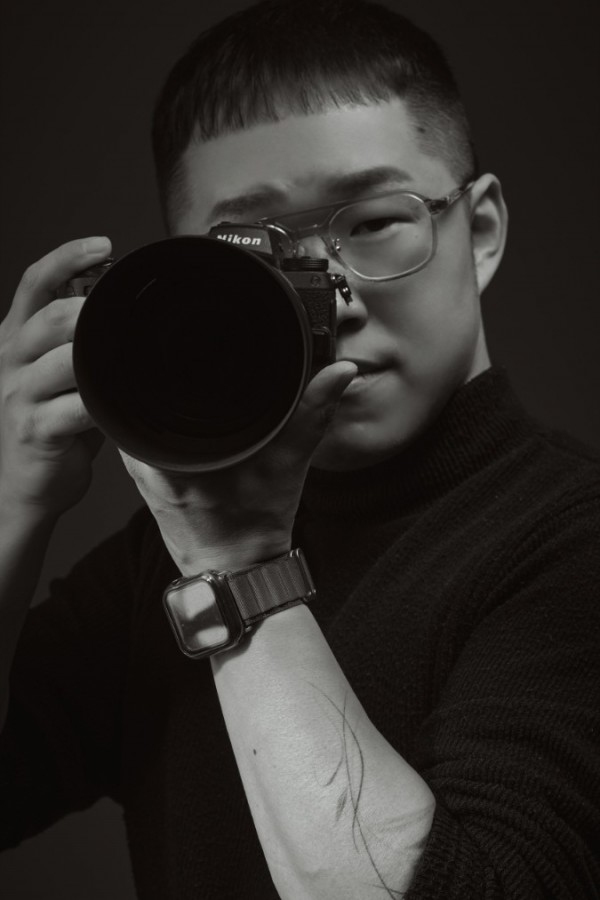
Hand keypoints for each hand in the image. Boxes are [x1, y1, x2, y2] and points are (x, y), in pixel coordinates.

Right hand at [0, 237, 110, 519]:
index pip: (35, 281)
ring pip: (65, 360)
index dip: (67, 256)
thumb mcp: (57, 372)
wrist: (22, 483)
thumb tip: (121, 305)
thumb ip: (77, 339)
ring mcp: (19, 394)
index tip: (103, 244)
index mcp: (17, 335)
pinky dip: (104, 402)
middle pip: (53, 316)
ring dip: (103, 357)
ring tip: (135, 357)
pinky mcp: (35, 429)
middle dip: (94, 311)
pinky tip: (123, 401)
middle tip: (130, 316)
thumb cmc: (50, 423)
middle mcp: (12, 358)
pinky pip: (75, 407)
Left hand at [119, 361, 356, 574]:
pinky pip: (145, 438)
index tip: (193, 355)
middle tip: (197, 373)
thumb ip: (312, 413)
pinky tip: (184, 425)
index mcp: (174, 453)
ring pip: (142, 416)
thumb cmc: (255, 526)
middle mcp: (148, 461)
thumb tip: (339, 372)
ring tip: (191, 395)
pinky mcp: (144, 480)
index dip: (173, 364)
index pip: (155, 388)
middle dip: (171, 380)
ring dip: (163, 403)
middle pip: (145, 397)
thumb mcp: (289, 463)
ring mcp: (141, 472)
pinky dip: (162, 427)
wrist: (238, 572)